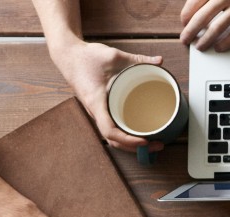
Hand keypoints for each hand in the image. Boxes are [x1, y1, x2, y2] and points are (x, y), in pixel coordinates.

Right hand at [48, 41, 162, 152]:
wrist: (68, 56)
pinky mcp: (100, 109)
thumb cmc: (86, 57)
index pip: (109, 130)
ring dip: (131, 144)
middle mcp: (95, 111)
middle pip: (113, 140)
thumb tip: (160, 61)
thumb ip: (138, 59)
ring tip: (153, 143)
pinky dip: (126, 134)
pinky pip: (112, 127)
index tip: (145, 141)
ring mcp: (97, 112)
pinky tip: (141, 132)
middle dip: (135, 147)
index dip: (128, 140)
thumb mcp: (114, 55)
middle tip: (158, 145)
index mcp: (96, 101)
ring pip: (112, 136)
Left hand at [180, 0, 229, 51]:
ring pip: (217, 28)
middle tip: (186, 39)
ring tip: (201, 46)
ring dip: (206, 40)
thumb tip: (195, 6)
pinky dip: (226, 43)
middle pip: (202, 17)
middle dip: (190, 31)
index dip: (186, 16)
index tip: (184, 23)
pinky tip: (220, 47)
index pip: (194, 3)